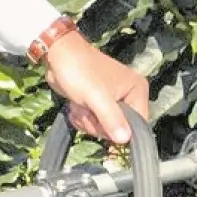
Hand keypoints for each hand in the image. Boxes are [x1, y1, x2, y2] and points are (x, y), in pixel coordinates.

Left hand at [41, 30, 149, 144]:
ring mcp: (112, 100)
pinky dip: (82, 118)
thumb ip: (111, 119)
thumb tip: (124, 140)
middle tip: (88, 109)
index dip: (122, 133)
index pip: (138, 124)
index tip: (105, 133)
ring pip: (104, 128)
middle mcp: (128, 95)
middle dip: (99, 124)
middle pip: (119, 129)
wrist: (58, 57)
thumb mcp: (96, 97)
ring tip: (80, 104)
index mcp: (136, 90)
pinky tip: (76, 106)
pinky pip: (93, 122)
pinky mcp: (97, 103)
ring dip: (88, 121)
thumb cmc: (79, 71)